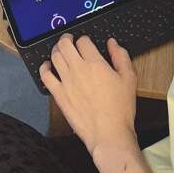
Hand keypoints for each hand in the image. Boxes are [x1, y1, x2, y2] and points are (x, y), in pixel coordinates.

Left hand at [39, 33, 137, 157]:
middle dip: (66, 39)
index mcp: (95, 63)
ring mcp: (66, 82)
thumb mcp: (129, 78)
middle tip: (69, 40)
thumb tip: (112, 43)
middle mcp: (78, 69)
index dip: (84, 39)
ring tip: (59, 50)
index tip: (85, 43)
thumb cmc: (120, 108)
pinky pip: (45, 76)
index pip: (83, 41)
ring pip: (55, 57)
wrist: (109, 133)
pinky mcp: (59, 95)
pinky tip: (47, 66)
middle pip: (65, 45)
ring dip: (56, 49)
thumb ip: (120, 57)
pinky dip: (44, 68)